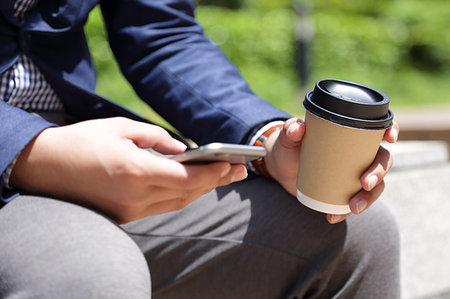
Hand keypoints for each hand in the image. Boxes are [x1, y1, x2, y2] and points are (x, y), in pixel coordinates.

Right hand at [10, 117, 246, 222]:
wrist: (44, 167)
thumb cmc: (82, 140)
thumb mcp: (121, 128)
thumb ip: (157, 138)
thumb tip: (183, 151)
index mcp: (135, 172)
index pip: (188, 179)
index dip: (214, 173)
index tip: (233, 164)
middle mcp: (135, 197)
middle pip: (188, 194)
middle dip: (216, 182)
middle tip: (239, 171)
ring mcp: (129, 211)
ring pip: (177, 203)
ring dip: (202, 191)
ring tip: (223, 178)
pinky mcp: (124, 216)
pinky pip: (162, 207)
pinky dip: (181, 196)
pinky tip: (194, 186)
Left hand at [263, 117, 398, 223]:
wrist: (279, 167)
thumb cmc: (287, 146)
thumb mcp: (287, 138)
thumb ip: (290, 130)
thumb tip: (298, 127)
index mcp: (350, 133)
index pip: (377, 127)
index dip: (390, 129)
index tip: (390, 139)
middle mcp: (357, 152)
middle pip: (382, 160)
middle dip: (379, 173)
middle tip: (365, 183)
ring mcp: (353, 172)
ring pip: (374, 185)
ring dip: (369, 199)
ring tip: (353, 207)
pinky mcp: (344, 190)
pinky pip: (355, 202)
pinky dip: (346, 211)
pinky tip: (335, 217)